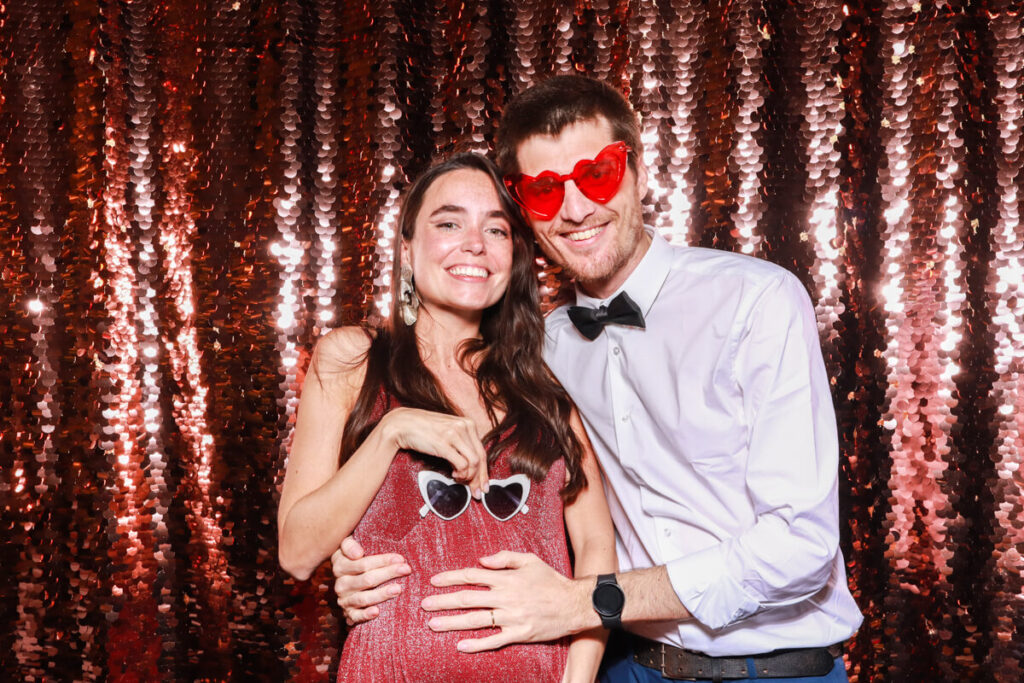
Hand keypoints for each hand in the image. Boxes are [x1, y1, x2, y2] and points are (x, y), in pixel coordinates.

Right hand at [331, 536, 410, 625]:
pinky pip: (356, 616)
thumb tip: (358, 553)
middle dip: (389, 574)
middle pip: (367, 580)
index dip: (382, 561)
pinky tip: (377, 612)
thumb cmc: (352, 558)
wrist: (343, 580)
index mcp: (340, 566)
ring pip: (364, 598)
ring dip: (382, 594)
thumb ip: (349, 545)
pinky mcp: (348, 613)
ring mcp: (344, 600)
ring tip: (398, 589)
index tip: (400, 558)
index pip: (363, 564)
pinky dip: (365, 615)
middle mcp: (341, 584)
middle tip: (406, 570)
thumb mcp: (347, 546)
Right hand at [382, 407, 489, 496]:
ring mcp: (454, 434)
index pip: (482, 451)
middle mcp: (464, 426)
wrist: (402, 424)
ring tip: (459, 478)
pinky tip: (454, 475)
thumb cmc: (424, 430)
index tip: (484, 485)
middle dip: (479, 478)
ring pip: (473, 463)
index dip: (484, 471)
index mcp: (468, 423)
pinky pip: (462, 464)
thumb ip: (462, 443)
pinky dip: (461, 474)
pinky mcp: (444, 443)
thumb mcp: (448, 431)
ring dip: (468, 476)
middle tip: (477, 492)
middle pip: (480, 458)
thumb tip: (472, 465)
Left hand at [420, 551, 588, 651]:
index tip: (434, 581)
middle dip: (443, 601)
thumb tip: (482, 560)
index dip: (451, 578)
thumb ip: (504, 558)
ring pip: (476, 620)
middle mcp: (506, 597)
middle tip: (425, 604)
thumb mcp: (530, 560)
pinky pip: (493, 641)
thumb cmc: (551, 581)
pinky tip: (460, 645)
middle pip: (468, 599)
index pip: (472, 576)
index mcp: (506, 578)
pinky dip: (476, 644)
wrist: (573, 604)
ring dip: (452, 622)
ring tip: (433, 624)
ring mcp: (511, 617)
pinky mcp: (518, 634)